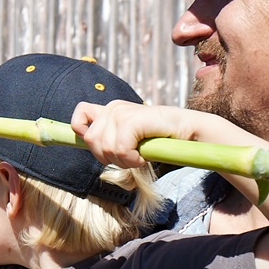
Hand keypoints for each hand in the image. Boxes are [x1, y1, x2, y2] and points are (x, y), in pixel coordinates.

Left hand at [72, 100, 198, 168]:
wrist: (188, 132)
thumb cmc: (159, 139)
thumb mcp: (128, 139)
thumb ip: (108, 139)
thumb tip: (88, 144)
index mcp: (109, 110)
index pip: (80, 115)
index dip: (80, 131)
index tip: (98, 146)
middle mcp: (112, 108)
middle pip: (90, 141)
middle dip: (108, 157)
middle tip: (130, 156)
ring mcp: (120, 112)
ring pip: (105, 148)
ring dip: (124, 160)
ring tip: (139, 154)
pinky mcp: (131, 119)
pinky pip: (120, 150)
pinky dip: (133, 159)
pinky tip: (145, 155)